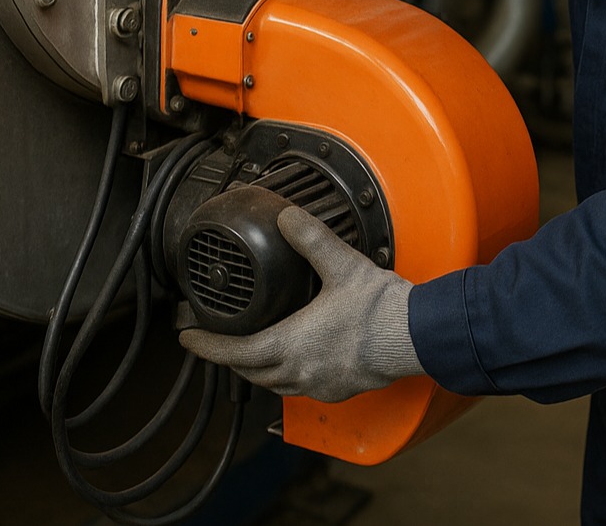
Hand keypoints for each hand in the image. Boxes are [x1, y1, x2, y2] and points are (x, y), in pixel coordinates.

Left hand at [179, 206, 423, 401]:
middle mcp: (301, 372)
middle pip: (251, 372)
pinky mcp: (339, 388)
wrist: (415, 335)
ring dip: (258, 369)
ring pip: (275, 383)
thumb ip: (309, 238)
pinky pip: (301, 388)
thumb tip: (286, 218)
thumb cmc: (380, 308)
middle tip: (218, 341)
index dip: (208, 346)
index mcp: (293, 344)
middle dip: (230, 358)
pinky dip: (288, 375)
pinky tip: (297, 359)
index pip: (236, 353)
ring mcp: (321, 384)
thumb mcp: (340, 263)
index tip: (189, 339)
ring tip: (251, 350)